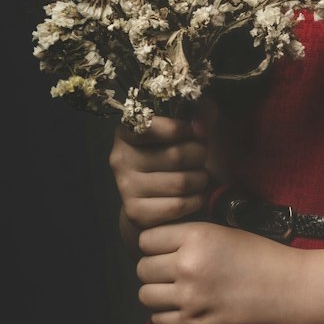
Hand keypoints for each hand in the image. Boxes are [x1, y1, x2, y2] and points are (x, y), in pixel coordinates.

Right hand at [108, 102, 216, 230]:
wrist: (157, 196)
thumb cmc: (176, 151)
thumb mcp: (187, 123)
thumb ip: (200, 110)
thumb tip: (202, 125)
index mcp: (127, 131)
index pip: (150, 126)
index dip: (179, 129)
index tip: (194, 131)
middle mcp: (120, 158)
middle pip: (176, 156)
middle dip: (199, 155)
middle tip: (200, 158)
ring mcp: (126, 187)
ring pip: (180, 183)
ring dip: (200, 179)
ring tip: (199, 176)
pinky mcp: (136, 213)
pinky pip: (178, 206)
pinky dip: (195, 201)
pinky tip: (194, 195)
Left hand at [136, 221, 296, 323]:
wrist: (289, 289)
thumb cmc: (261, 257)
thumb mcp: (224, 232)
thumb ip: (189, 238)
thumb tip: (155, 247)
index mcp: (197, 236)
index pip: (147, 240)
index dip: (155, 245)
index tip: (167, 250)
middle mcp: (188, 265)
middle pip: (143, 269)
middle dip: (155, 270)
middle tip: (174, 272)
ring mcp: (190, 298)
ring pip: (146, 295)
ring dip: (158, 293)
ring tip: (179, 290)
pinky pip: (159, 320)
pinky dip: (167, 314)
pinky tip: (187, 307)